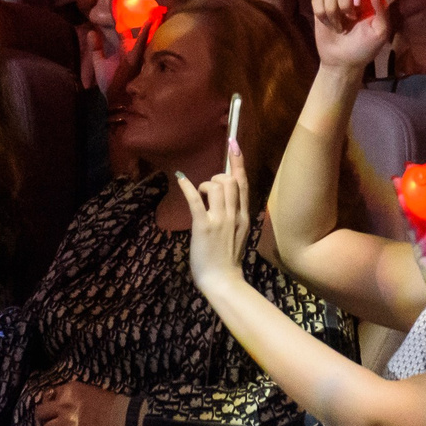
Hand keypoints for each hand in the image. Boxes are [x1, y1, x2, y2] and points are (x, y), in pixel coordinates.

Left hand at [32, 380, 128, 425]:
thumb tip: (58, 403)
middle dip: (45, 418)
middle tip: (52, 423)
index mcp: (70, 389)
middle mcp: (63, 404)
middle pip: (40, 412)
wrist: (123, 420)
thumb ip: (72, 396)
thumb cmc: (111, 404)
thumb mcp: (89, 392)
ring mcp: (65, 422)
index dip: (50, 404)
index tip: (54, 409)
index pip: (48, 395)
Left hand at [174, 146, 248, 300]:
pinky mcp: (204, 226)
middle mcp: (235, 215)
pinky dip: (188, 188)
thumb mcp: (239, 234)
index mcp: (244, 217)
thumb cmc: (228, 261)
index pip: (243, 184)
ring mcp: (220, 220)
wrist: (224, 281)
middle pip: (230, 180)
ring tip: (200, 195)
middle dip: (218, 176)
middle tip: (209, 188)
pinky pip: (197, 201)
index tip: (234, 144)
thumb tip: (230, 202)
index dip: (238, 162)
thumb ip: (236, 217)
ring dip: (206, 184)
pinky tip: (181, 179)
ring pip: (217, 186)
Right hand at [309, 0, 394, 71]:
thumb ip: (381, 8)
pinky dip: (322, 12)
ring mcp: (334, 0)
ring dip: (334, 9)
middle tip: (351, 17)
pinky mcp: (320, 8)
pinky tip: (329, 25)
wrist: (343, 63)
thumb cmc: (365, 48)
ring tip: (341, 26)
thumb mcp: (380, 31)